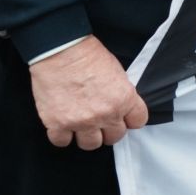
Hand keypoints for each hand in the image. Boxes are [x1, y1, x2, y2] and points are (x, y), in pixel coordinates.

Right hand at [29, 37, 147, 150]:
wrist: (61, 50)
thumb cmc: (89, 56)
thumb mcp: (118, 73)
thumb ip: (122, 95)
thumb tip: (122, 108)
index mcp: (124, 99)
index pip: (138, 122)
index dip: (129, 120)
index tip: (123, 118)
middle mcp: (106, 114)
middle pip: (114, 137)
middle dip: (108, 130)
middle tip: (100, 121)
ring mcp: (81, 121)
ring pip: (90, 145)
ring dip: (86, 136)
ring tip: (81, 125)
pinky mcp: (57, 124)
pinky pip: (62, 142)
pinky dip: (62, 135)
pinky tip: (62, 125)